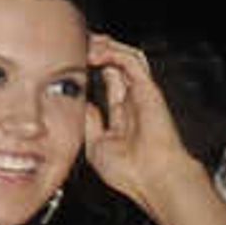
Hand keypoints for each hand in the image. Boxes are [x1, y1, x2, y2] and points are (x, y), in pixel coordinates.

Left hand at [80, 32, 203, 205]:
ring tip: (85, 43)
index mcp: (124, 114)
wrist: (154, 181)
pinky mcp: (148, 89)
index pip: (109, 79)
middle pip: (117, 63)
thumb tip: (82, 104)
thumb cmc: (131, 173)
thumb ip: (89, 123)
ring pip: (126, 56)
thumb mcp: (96, 147)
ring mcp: (142, 94)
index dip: (92, 66)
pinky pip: (131, 60)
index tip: (72, 61)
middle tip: (76, 43)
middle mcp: (134, 101)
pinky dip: (113, 51)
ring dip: (105, 46)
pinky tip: (95, 53)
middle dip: (96, 49)